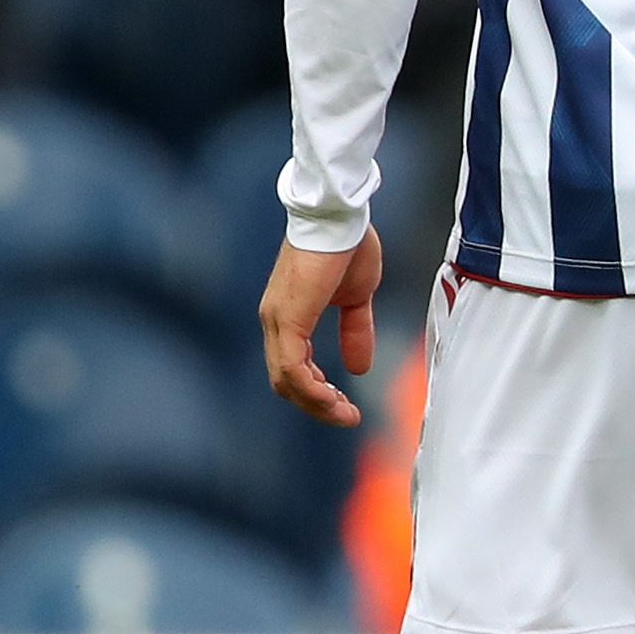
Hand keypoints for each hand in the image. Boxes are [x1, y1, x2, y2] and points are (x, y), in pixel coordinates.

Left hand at [262, 229, 385, 428]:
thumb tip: (360, 367)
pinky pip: (293, 368)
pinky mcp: (287, 318)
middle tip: (347, 416)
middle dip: (318, 405)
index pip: (293, 368)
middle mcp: (275, 321)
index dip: (319, 392)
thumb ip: (355, 331)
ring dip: (317, 404)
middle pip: (285, 382)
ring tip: (345, 414)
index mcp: (288, 316)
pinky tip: (334, 399)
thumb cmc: (346, 246)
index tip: (346, 405)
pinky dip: (312, 389)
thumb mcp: (356, 298)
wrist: (339, 217)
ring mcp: (278, 320)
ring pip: (286, 381)